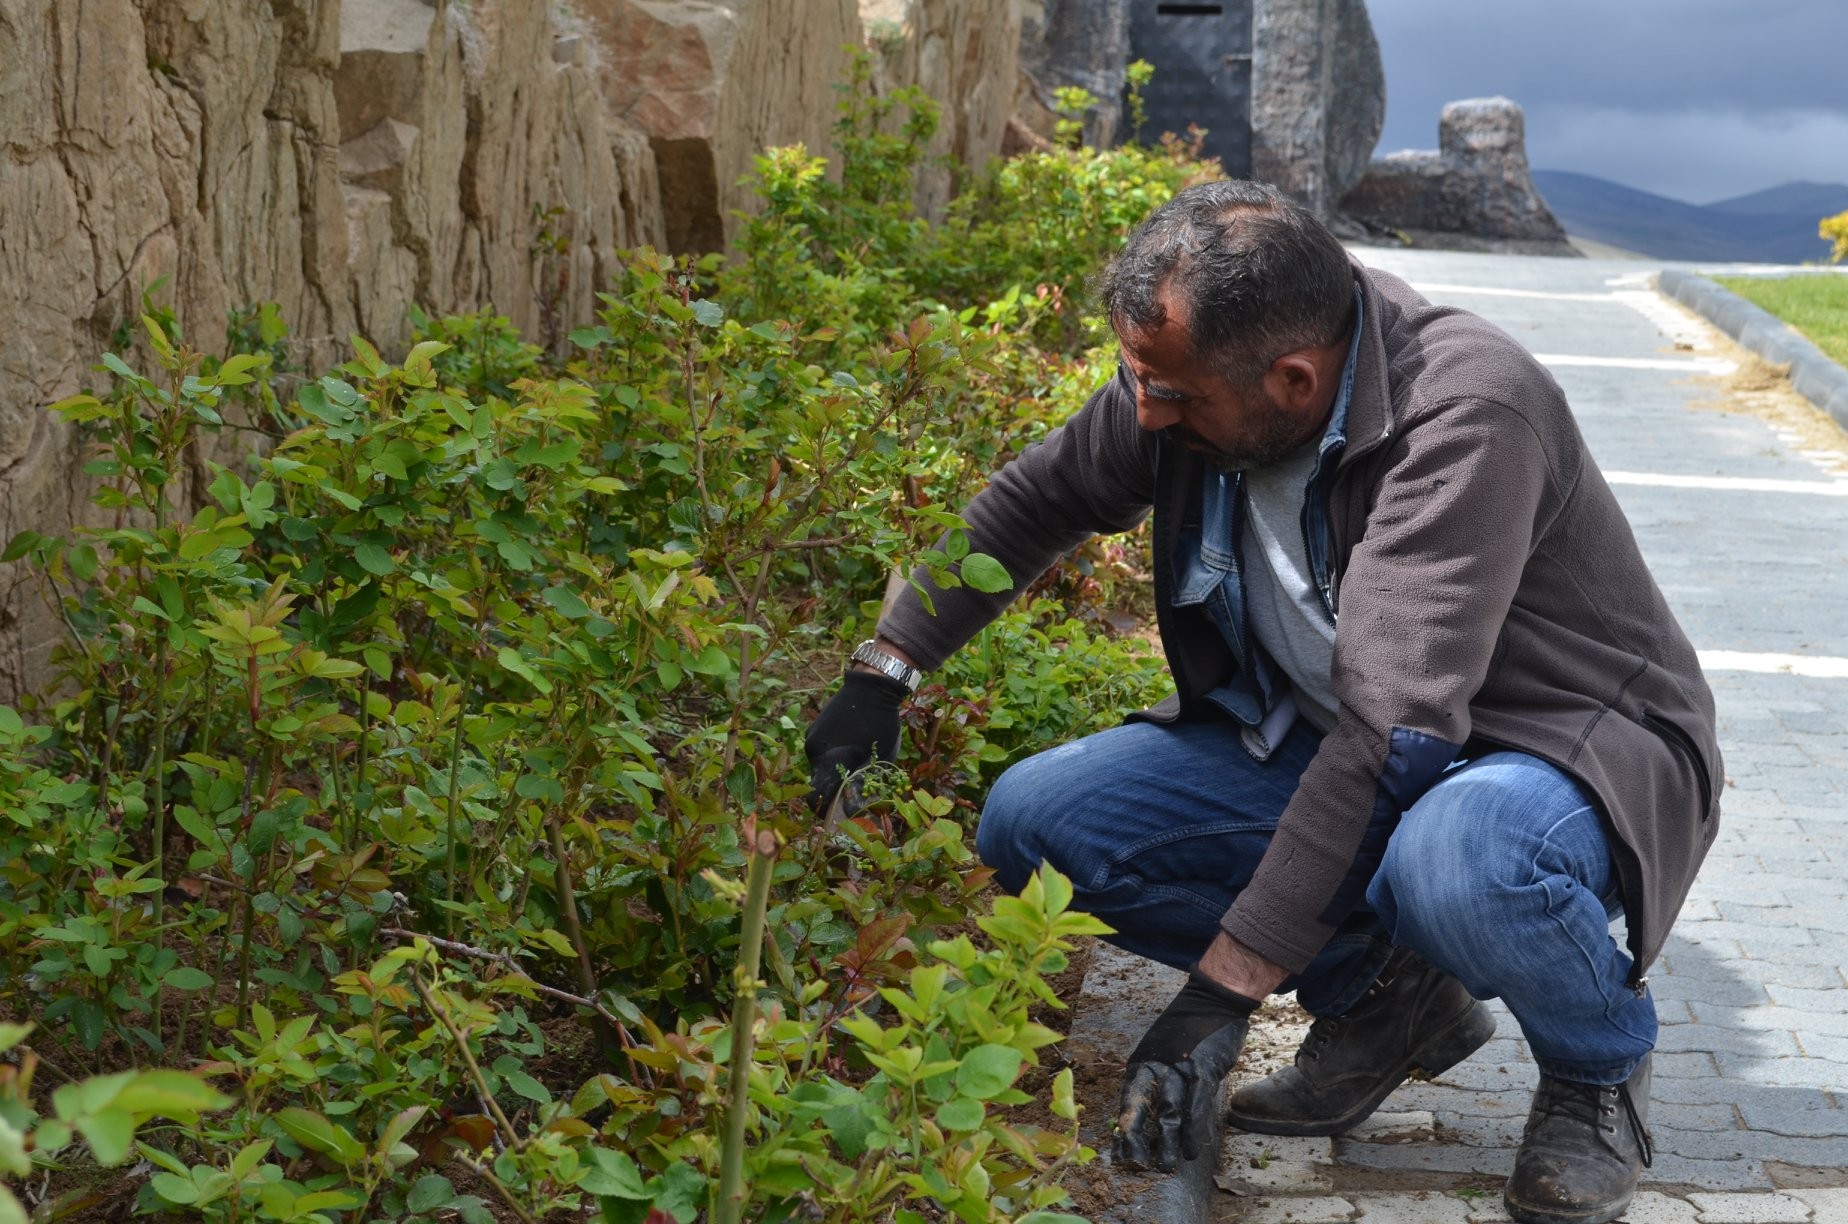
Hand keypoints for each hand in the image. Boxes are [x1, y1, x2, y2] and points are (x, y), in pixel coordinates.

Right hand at [803, 669, 906, 813]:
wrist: (872, 686)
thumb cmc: (881, 724)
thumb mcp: (879, 759)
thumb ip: (864, 784)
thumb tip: (853, 810)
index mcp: (826, 760)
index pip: (816, 797)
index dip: (826, 810)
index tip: (839, 814)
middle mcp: (813, 750)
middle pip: (819, 780)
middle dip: (835, 787)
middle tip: (856, 784)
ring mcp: (812, 736)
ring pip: (820, 764)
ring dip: (835, 768)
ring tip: (857, 758)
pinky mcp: (816, 727)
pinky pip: (822, 749)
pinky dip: (834, 753)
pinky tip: (852, 743)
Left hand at [1114, 970, 1258, 1171]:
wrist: (1213, 999)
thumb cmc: (1187, 1030)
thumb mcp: (1163, 1052)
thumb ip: (1156, 1079)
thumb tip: (1151, 1116)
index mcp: (1142, 1062)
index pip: (1128, 1100)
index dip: (1125, 1128)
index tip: (1120, 1154)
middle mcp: (1156, 1064)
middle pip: (1145, 1107)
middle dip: (1140, 1139)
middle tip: (1139, 1167)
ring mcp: (1180, 1065)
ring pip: (1170, 1109)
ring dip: (1168, 1141)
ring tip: (1166, 1166)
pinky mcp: (1204, 1067)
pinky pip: (1197, 1102)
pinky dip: (1194, 1128)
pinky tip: (1191, 1149)